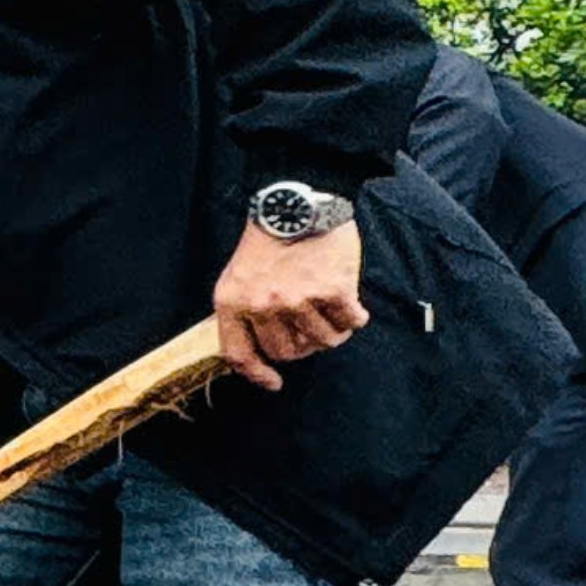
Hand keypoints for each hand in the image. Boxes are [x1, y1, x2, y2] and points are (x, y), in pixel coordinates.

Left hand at [214, 221, 365, 392]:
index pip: (239, 354)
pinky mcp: (332, 290)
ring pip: (323, 341)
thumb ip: (244, 310)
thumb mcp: (239, 275)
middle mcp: (263, 306)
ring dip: (331, 330)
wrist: (297, 202)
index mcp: (232, 302)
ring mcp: (298, 299)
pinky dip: (353, 316)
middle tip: (309, 323)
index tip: (274, 383)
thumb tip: (262, 350)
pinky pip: (350, 322)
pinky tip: (348, 301)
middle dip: (301, 343)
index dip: (257, 374)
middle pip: (287, 352)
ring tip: (329, 307)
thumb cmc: (269, 239)